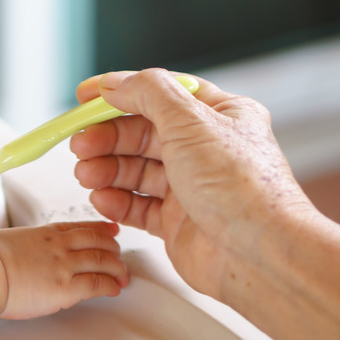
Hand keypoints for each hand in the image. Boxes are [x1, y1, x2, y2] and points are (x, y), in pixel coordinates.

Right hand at [0, 221, 128, 319]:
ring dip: (117, 269)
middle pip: (97, 241)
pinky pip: (97, 284)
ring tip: (123, 276)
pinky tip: (114, 289)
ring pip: (103, 261)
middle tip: (120, 254)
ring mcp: (64, 266)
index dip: (99, 228)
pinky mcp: (66, 288)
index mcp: (43, 233)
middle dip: (113, 247)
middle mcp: (58, 246)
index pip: (79, 227)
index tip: (111, 230)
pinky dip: (110, 286)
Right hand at [70, 69, 317, 300]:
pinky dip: (116, 201)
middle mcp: (206, 149)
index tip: (86, 97)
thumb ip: (148, 93)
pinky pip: (137, 205)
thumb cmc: (242, 190)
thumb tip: (117, 83)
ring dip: (107, 169)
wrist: (258, 256)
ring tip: (86, 173)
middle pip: (142, 133)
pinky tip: (102, 199)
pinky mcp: (178, 222)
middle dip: (107, 137)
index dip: (121, 92)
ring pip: (136, 170)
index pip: (161, 93)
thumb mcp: (191, 122)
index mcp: (220, 115)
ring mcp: (191, 186)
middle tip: (80, 143)